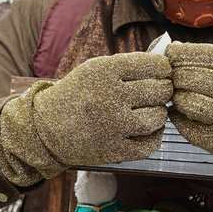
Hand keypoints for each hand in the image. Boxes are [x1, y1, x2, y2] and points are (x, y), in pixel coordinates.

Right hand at [0, 52, 172, 182]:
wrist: (46, 128)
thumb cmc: (78, 94)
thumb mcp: (96, 70)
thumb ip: (129, 65)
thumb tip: (166, 61)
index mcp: (104, 71)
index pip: (154, 65)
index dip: (163, 68)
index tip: (161, 71)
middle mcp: (109, 97)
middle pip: (160, 90)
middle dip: (164, 90)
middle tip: (159, 92)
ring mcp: (113, 125)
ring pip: (158, 118)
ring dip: (160, 113)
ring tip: (151, 111)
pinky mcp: (115, 150)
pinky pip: (151, 144)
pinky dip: (154, 136)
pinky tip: (147, 130)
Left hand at [168, 43, 212, 168]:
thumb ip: (212, 56)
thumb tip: (175, 48)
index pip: (195, 54)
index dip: (176, 56)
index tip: (170, 58)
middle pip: (185, 77)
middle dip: (174, 78)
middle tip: (173, 80)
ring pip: (184, 102)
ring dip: (178, 99)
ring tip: (183, 97)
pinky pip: (188, 128)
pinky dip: (180, 120)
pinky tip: (184, 115)